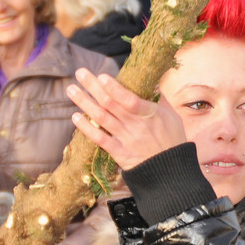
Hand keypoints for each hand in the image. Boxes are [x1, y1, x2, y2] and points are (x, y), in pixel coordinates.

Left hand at [67, 69, 186, 170]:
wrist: (170, 171)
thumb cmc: (173, 140)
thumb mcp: (171, 116)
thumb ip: (159, 98)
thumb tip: (151, 81)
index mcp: (150, 114)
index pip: (129, 99)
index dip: (114, 88)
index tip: (101, 76)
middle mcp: (135, 125)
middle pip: (110, 103)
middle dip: (93, 87)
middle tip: (80, 73)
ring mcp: (125, 139)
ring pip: (101, 117)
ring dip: (84, 102)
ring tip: (71, 90)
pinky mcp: (119, 152)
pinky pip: (100, 139)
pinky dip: (86, 128)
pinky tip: (75, 117)